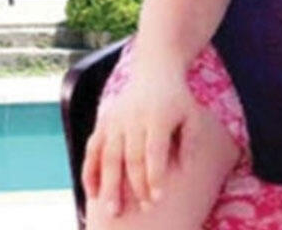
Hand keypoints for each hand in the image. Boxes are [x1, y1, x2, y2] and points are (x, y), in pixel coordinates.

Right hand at [82, 57, 201, 216]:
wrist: (155, 70)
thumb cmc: (177, 99)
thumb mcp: (192, 115)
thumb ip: (190, 142)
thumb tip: (184, 171)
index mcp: (157, 117)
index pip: (153, 151)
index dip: (154, 176)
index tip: (157, 199)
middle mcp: (133, 118)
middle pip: (130, 157)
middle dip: (134, 186)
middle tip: (140, 210)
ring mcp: (115, 120)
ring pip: (108, 156)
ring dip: (109, 185)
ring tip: (110, 210)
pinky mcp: (103, 121)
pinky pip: (92, 149)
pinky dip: (90, 171)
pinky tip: (92, 192)